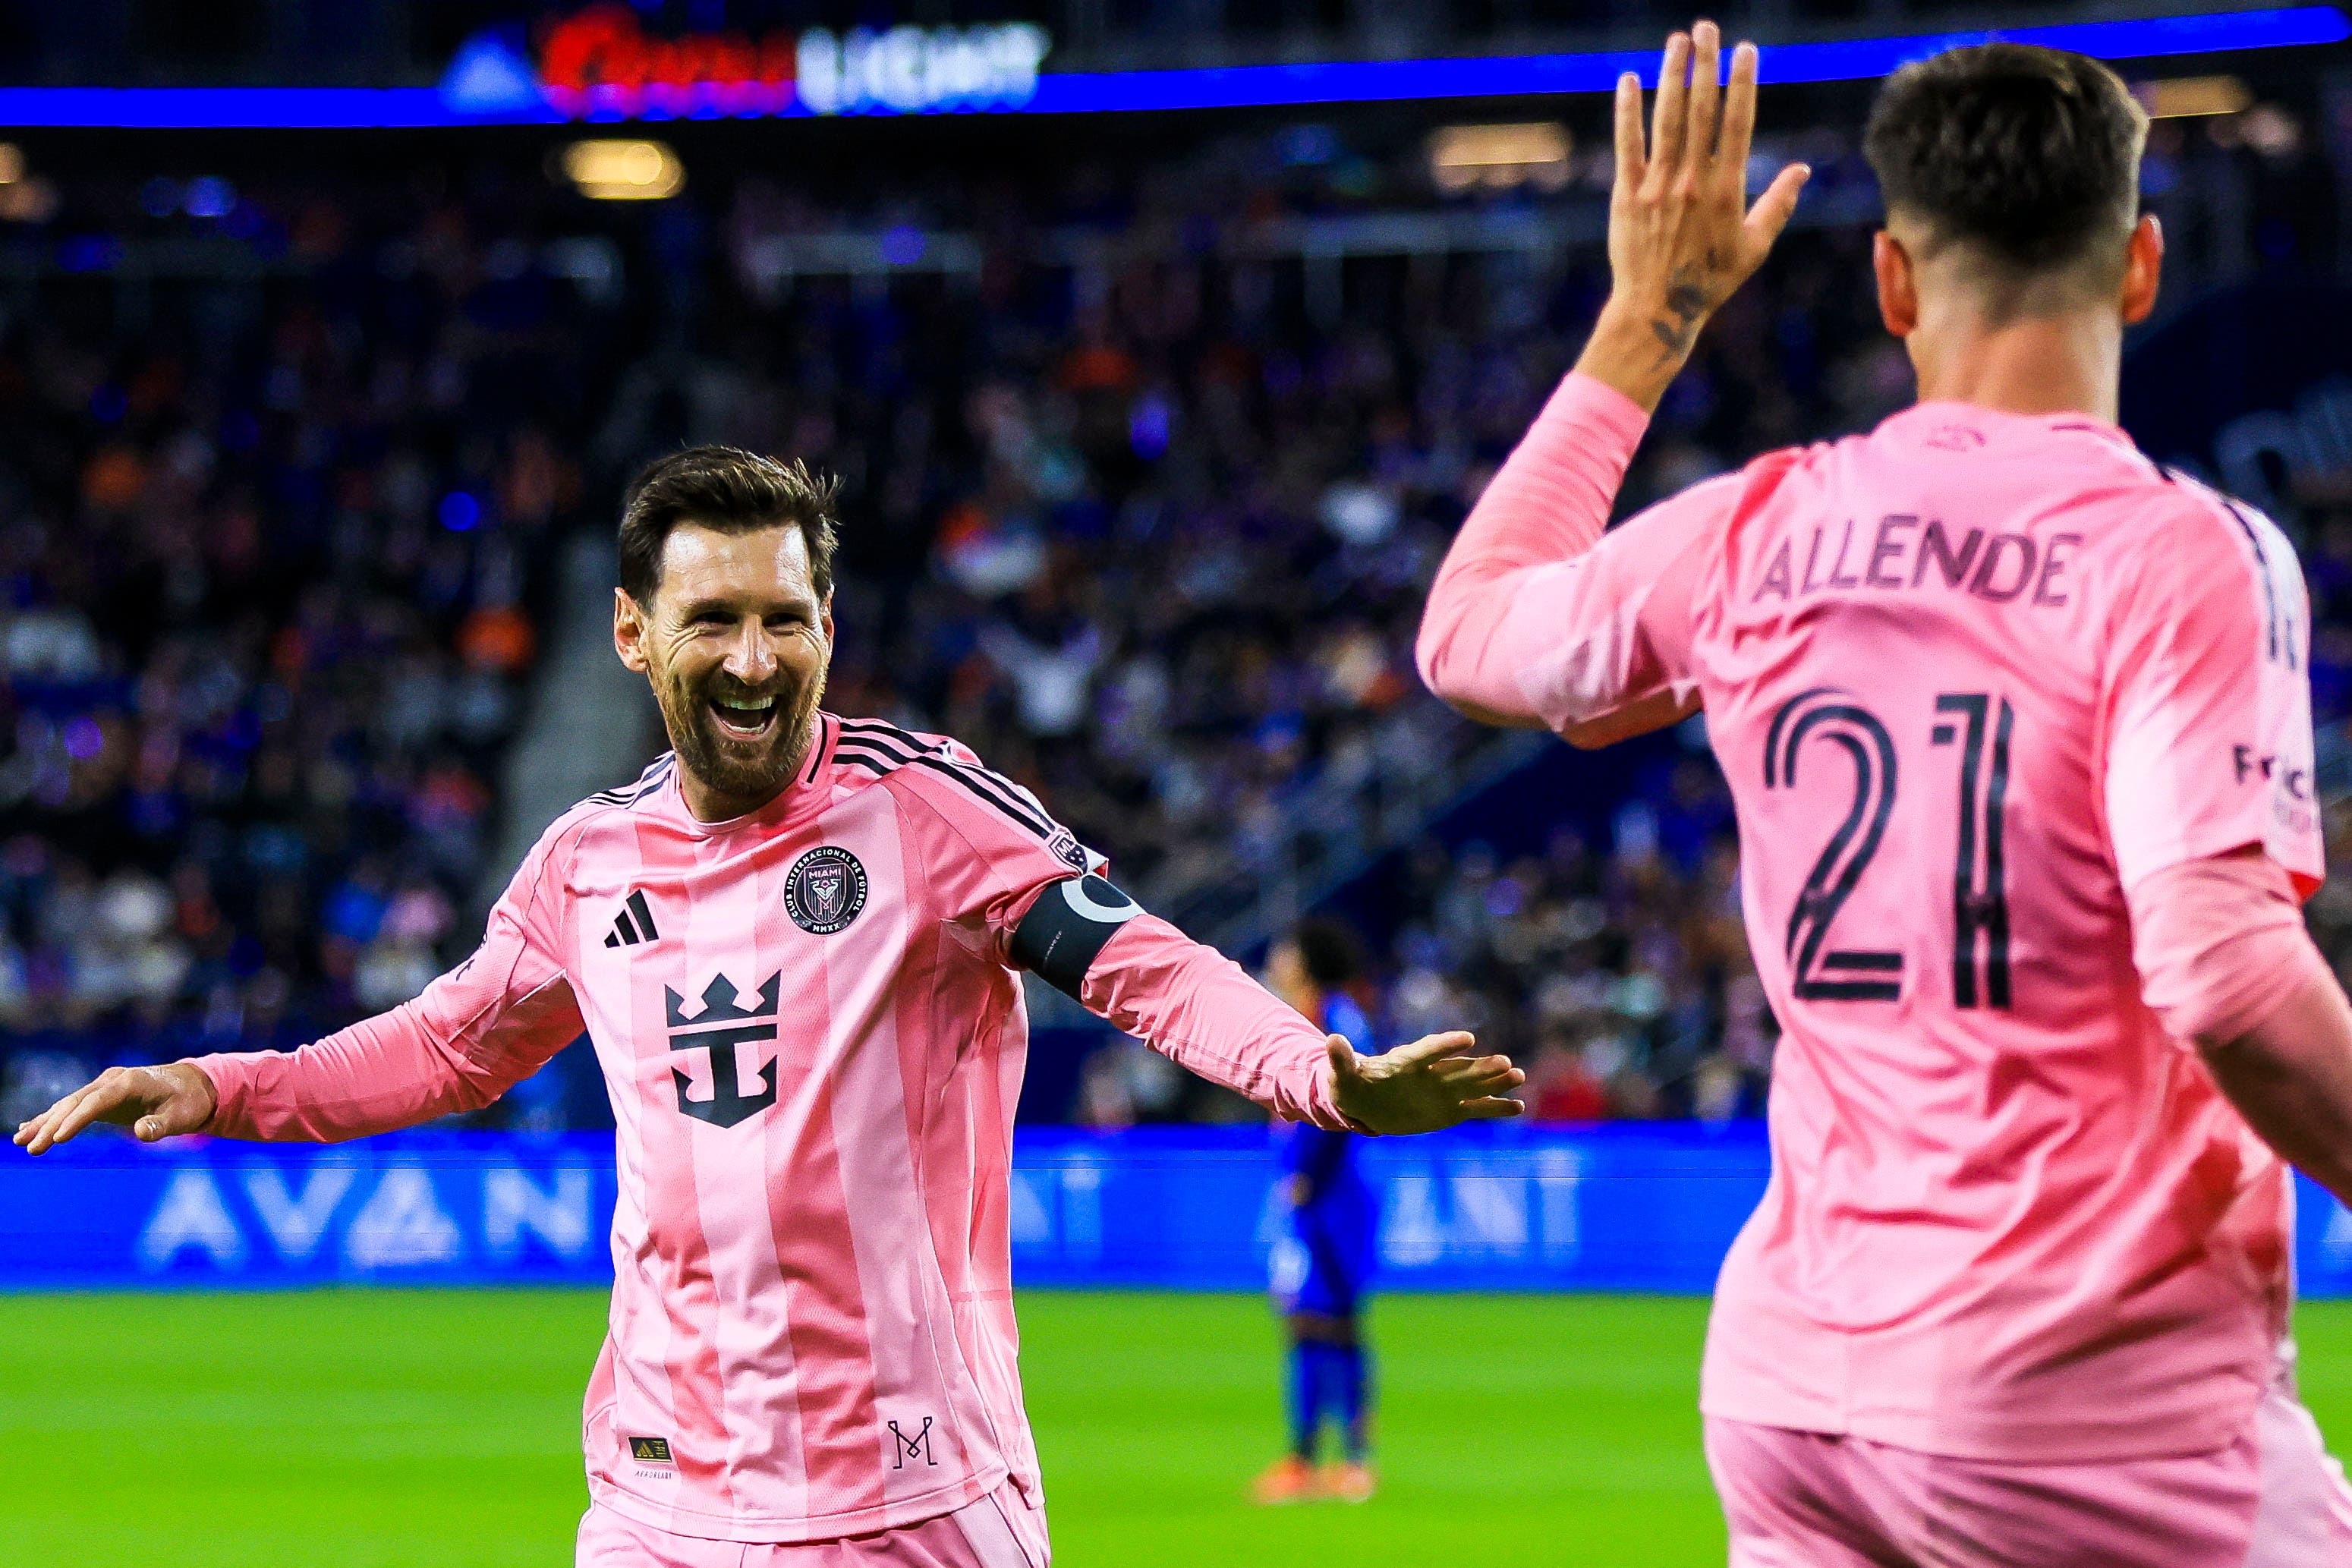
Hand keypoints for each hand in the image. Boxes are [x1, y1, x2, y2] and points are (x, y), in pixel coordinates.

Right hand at [13, 1062, 217, 1155]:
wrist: (192, 1086)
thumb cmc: (187, 1103)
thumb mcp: (182, 1116)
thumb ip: (161, 1125)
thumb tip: (142, 1132)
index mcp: (130, 1082)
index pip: (96, 1101)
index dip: (77, 1119)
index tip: (58, 1138)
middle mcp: (111, 1081)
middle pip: (75, 1103)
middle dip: (52, 1125)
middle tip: (32, 1148)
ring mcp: (103, 1087)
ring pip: (67, 1105)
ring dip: (44, 1122)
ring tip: (20, 1140)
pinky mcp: (99, 1097)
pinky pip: (71, 1108)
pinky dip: (50, 1118)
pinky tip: (27, 1129)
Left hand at [1326, 1031, 1524, 1134]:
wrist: (1361, 1101)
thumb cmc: (1349, 1083)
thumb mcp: (1340, 1073)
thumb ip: (1340, 1058)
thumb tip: (1331, 1040)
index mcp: (1405, 1062)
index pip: (1428, 1051)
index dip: (1447, 1045)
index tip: (1468, 1039)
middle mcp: (1429, 1074)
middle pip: (1458, 1068)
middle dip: (1481, 1067)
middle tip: (1506, 1063)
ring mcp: (1441, 1091)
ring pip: (1472, 1085)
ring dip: (1494, 1081)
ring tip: (1518, 1076)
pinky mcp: (1448, 1110)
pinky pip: (1475, 1108)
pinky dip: (1495, 1107)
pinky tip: (1517, 1106)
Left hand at [1577, 19, 1810, 412]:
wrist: (1657, 309)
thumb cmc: (1709, 282)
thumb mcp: (1754, 247)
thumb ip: (1778, 204)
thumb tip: (1803, 171)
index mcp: (1727, 189)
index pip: (1737, 122)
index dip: (1742, 82)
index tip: (1746, 49)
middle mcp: (1692, 181)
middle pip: (1701, 110)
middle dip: (1706, 64)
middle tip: (1707, 26)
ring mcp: (1658, 186)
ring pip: (1665, 119)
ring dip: (1670, 75)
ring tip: (1676, 40)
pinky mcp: (1627, 195)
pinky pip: (1627, 145)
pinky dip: (1627, 112)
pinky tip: (1626, 80)